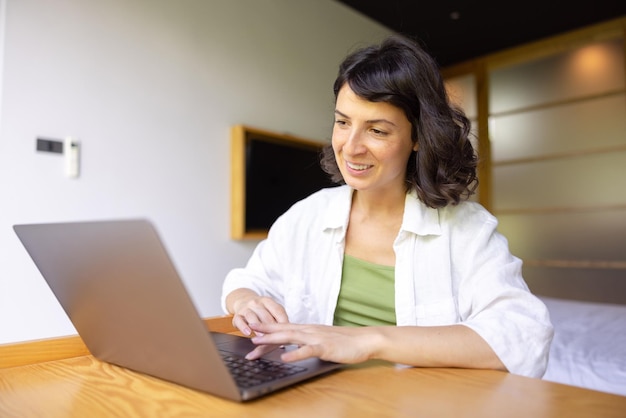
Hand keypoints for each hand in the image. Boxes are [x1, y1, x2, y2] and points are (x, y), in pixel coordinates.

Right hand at [226, 289, 289, 358]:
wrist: (242, 300)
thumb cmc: (261, 310)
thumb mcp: (271, 310)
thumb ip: (278, 320)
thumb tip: (286, 335)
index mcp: (268, 301)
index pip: (278, 311)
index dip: (284, 323)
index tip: (287, 334)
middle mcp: (257, 303)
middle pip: (266, 316)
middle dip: (271, 329)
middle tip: (276, 340)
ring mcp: (246, 309)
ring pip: (252, 317)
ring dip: (258, 327)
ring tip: (262, 336)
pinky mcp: (237, 316)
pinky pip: (239, 321)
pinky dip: (243, 327)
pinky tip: (248, 333)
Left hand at [248, 322, 374, 363]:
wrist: (364, 340)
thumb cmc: (345, 341)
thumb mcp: (323, 340)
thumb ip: (308, 342)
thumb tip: (296, 346)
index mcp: (308, 329)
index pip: (284, 327)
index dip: (267, 327)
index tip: (252, 328)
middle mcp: (309, 330)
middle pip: (282, 330)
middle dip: (264, 331)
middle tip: (247, 331)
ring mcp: (316, 338)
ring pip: (290, 337)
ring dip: (273, 339)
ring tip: (258, 341)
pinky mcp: (325, 347)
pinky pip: (307, 350)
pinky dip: (295, 353)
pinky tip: (284, 357)